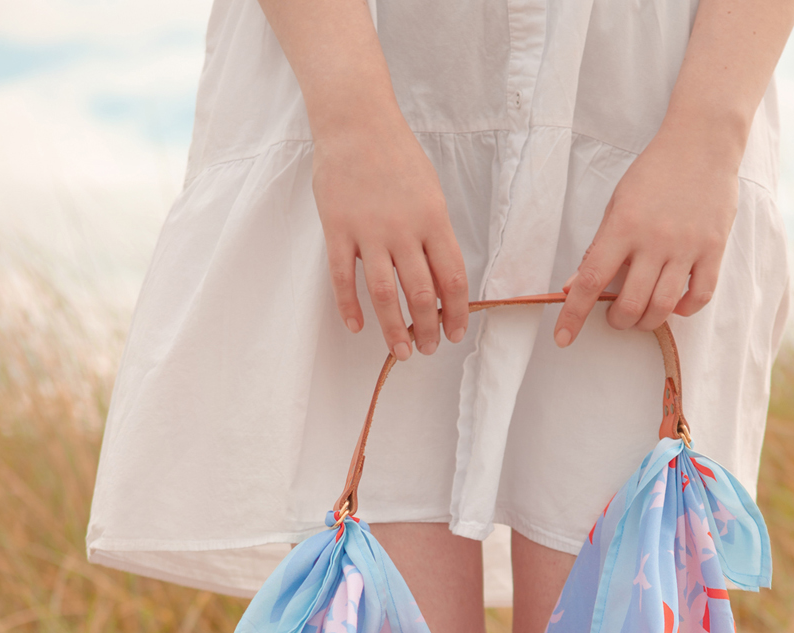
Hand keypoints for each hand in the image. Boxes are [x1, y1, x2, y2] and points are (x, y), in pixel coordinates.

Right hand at [311, 113, 468, 359]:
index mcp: (434, 220)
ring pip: (384, 294)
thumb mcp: (430, 191)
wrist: (356, 121)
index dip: (456, 312)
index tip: (454, 333)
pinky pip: (343, 278)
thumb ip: (434, 234)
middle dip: (427, 329)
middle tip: (427, 349)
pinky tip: (357, 327)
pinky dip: (349, 307)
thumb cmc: (396, 155)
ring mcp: (369, 231)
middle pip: (421, 294)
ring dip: (394, 329)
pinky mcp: (337, 229)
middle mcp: (404, 230)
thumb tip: (440, 279)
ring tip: (401, 351)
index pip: (452, 278)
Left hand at [554, 133, 738, 346]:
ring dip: (646, 322)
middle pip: (630, 304)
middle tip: (616, 317)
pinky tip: (674, 305)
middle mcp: (654, 239)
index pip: (591, 280)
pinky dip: (684, 310)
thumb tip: (575, 286)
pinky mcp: (714, 248)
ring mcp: (687, 246)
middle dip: (617, 322)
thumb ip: (599, 247)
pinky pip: (699, 296)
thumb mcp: (617, 204)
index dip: (574, 315)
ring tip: (641, 316)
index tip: (563, 338)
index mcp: (623, 226)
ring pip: (663, 307)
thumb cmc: (655, 173)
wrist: (702, 142)